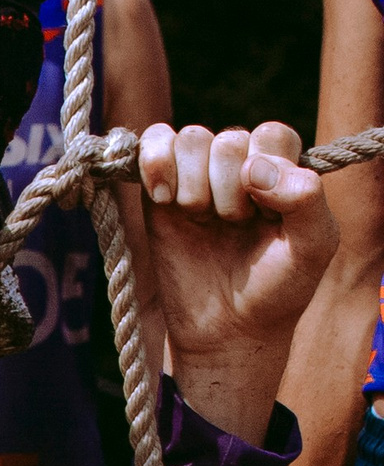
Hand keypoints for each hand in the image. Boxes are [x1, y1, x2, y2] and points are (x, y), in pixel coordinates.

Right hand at [115, 119, 337, 444]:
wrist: (225, 330)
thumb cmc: (276, 288)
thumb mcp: (313, 247)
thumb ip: (306, 199)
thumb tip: (256, 167)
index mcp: (281, 170)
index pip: (271, 135)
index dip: (263, 170)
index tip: (261, 214)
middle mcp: (239, 165)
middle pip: (227, 139)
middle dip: (226, 187)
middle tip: (230, 226)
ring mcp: (197, 174)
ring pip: (189, 138)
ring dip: (192, 182)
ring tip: (197, 217)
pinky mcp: (157, 188)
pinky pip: (152, 142)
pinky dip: (155, 160)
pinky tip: (164, 197)